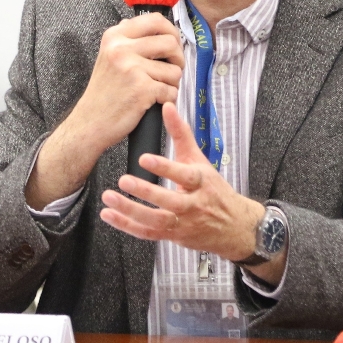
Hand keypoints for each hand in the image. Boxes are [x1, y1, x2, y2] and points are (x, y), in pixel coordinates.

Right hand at [27, 13, 183, 208]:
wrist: (90, 123)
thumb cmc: (103, 93)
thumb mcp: (107, 56)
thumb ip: (126, 39)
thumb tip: (145, 21)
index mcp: (115, 36)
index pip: (155, 20)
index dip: (172, 31)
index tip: (174, 44)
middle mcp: (122, 48)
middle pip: (170, 42)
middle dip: (178, 58)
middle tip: (172, 70)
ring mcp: (132, 68)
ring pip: (175, 70)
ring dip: (172, 83)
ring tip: (158, 90)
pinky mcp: (142, 89)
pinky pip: (171, 90)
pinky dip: (168, 98)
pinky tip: (155, 102)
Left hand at [99, 102, 284, 283]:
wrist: (233, 226)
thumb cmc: (214, 189)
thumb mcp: (200, 159)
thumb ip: (181, 133)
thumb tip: (168, 105)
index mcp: (202, 182)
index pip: (185, 175)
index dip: (165, 167)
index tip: (144, 159)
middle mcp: (194, 204)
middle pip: (170, 201)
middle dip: (146, 192)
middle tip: (123, 180)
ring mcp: (183, 223)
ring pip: (156, 220)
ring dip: (131, 211)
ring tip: (109, 198)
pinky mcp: (173, 236)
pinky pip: (148, 233)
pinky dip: (128, 226)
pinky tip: (110, 215)